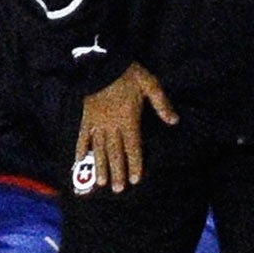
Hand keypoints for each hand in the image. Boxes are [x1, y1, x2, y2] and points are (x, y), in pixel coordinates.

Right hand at [76, 62, 176, 191]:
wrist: (102, 63)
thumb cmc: (128, 74)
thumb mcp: (150, 84)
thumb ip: (161, 104)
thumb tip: (174, 121)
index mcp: (128, 120)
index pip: (132, 147)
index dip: (134, 164)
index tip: (134, 180)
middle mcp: (112, 126)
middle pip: (115, 152)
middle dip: (117, 171)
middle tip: (117, 189)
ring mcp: (97, 123)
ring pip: (98, 148)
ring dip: (100, 166)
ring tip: (101, 182)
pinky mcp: (86, 117)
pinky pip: (82, 136)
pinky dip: (80, 149)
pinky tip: (79, 160)